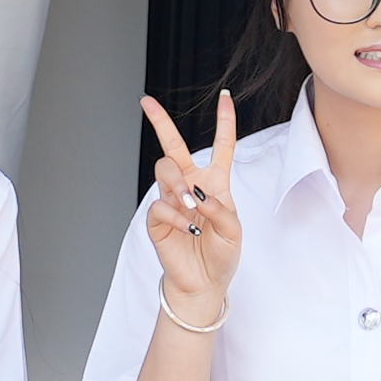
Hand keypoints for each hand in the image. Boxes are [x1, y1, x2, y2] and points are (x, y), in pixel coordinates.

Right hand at [137, 90, 245, 304]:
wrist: (204, 282)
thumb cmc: (221, 254)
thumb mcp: (234, 230)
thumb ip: (220, 208)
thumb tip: (197, 194)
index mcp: (215, 183)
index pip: (221, 146)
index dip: (225, 121)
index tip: (226, 97)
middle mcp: (190, 185)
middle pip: (173, 146)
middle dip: (159, 121)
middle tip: (146, 102)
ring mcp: (171, 200)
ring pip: (165, 170)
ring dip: (177, 184)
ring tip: (189, 203)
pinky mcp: (157, 219)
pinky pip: (161, 205)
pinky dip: (177, 217)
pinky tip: (189, 229)